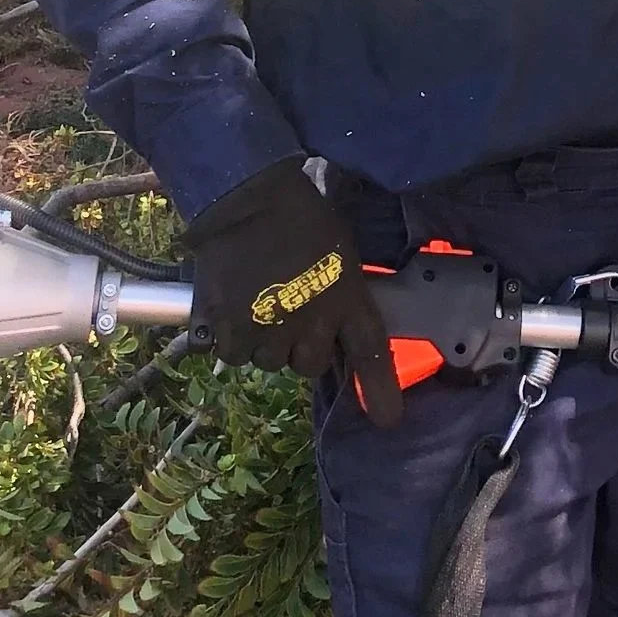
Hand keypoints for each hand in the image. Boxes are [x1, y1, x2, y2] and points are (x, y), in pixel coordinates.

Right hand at [187, 160, 405, 424]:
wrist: (249, 196)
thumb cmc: (301, 213)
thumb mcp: (339, 251)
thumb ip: (341, 292)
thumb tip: (334, 327)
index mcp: (346, 299)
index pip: (371, 353)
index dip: (382, 391)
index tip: (388, 420)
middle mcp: (311, 323)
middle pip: (307, 365)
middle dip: (298, 344)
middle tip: (287, 309)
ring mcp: (269, 329)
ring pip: (267, 361)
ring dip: (263, 340)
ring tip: (257, 299)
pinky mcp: (230, 328)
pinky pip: (232, 354)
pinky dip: (230, 336)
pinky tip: (231, 304)